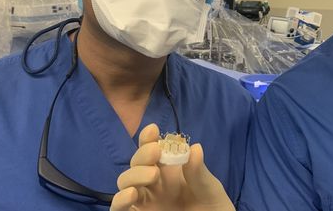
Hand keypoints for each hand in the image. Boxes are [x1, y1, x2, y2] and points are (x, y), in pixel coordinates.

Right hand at [110, 123, 234, 210]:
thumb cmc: (212, 207)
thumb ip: (198, 172)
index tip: (153, 130)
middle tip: (156, 153)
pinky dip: (119, 200)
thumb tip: (195, 147)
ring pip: (125, 183)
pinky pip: (119, 209)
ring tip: (152, 175)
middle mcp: (153, 184)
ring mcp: (145, 202)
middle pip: (137, 164)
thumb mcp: (209, 188)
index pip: (152, 150)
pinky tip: (131, 194)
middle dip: (143, 155)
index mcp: (168, 171)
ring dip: (132, 175)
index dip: (148, 138)